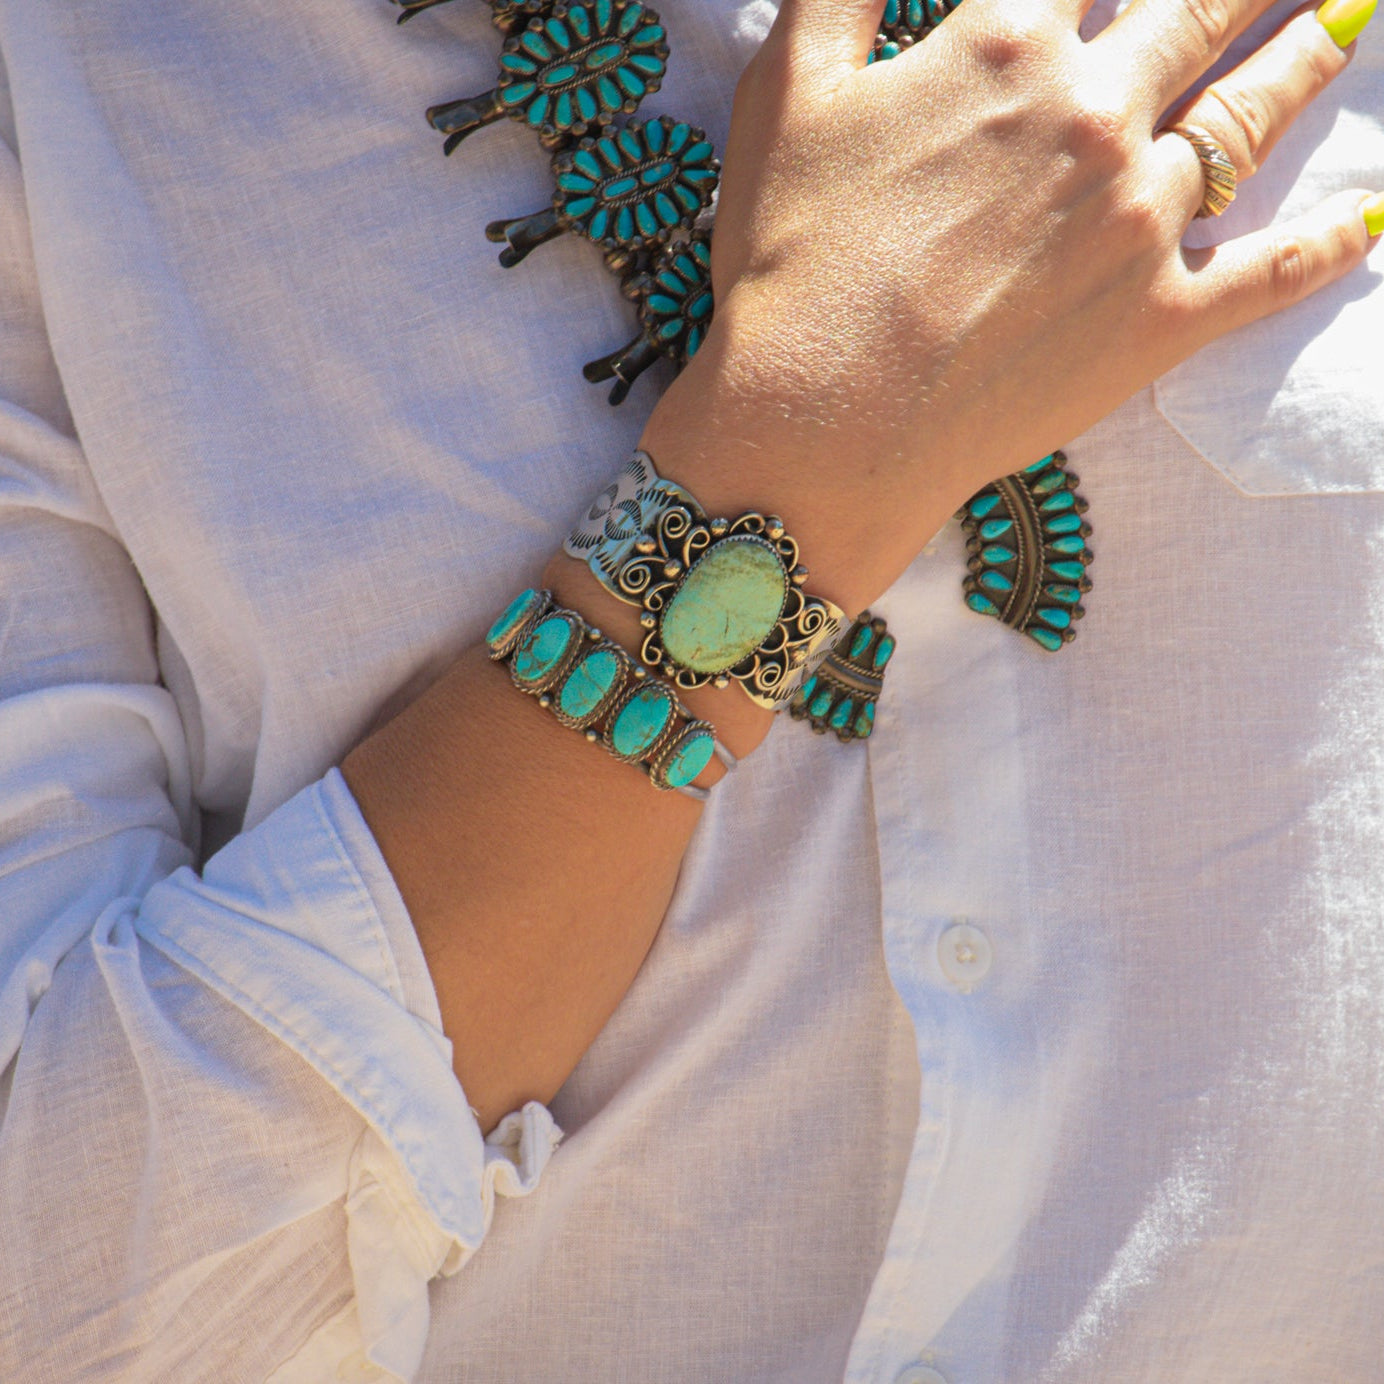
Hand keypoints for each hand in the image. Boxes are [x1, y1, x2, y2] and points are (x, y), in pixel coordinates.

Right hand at [642, 0, 1375, 613]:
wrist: (817, 425)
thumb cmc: (788, 264)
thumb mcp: (787, 95)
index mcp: (1005, 44)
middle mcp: (1095, 111)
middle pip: (1198, 4)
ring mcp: (1139, 219)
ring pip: (1251, 112)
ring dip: (1311, 51)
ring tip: (1353, 16)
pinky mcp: (1157, 321)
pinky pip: (1271, 272)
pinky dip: (1332, 242)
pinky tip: (1372, 215)